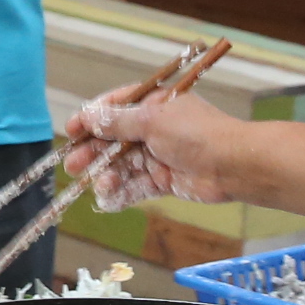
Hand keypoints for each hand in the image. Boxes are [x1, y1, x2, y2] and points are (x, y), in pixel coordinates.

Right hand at [63, 83, 244, 207]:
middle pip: (114, 140)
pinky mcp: (164, 180)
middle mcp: (153, 128)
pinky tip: (109, 200)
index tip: (71, 130)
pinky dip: (122, 193)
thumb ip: (118, 122)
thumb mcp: (152, 120)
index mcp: (152, 104)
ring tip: (100, 184)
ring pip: (123, 166)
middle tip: (73, 165)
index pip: (114, 108)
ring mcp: (158, 155)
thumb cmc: (195, 133)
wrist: (233, 165)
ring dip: (107, 175)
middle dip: (93, 152)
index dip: (91, 119)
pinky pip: (137, 187)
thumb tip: (89, 117)